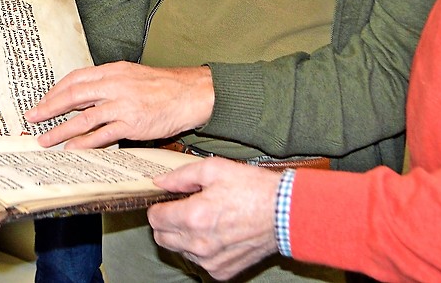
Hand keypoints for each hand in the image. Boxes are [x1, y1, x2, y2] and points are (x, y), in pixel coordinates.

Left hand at [25, 62, 214, 147]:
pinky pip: (103, 135)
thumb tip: (86, 96)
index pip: (76, 78)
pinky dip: (84, 143)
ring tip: (45, 140)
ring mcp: (123, 105)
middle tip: (32, 118)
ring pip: (83, 118)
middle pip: (74, 95)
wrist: (191, 94)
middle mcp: (115, 85)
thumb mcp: (133, 75)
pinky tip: (72, 149)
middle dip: (49, 108)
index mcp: (114, 71)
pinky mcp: (132, 124)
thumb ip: (110, 83)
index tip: (43, 101)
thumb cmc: (164, 87)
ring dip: (61, 130)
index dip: (56, 91)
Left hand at [149, 158, 281, 279]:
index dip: (159, 206)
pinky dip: (202, 249)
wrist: (285, 213)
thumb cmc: (254, 189)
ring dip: (184, 236)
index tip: (168, 201)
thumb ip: (181, 175)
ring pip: (179, 250)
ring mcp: (210, 260)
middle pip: (162, 238)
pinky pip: (199, 262)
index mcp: (194, 216)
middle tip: (183, 209)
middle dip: (167, 222)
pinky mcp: (221, 270)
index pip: (155, 218)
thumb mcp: (215, 169)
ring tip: (205, 219)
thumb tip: (160, 181)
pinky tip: (217, 233)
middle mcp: (199, 243)